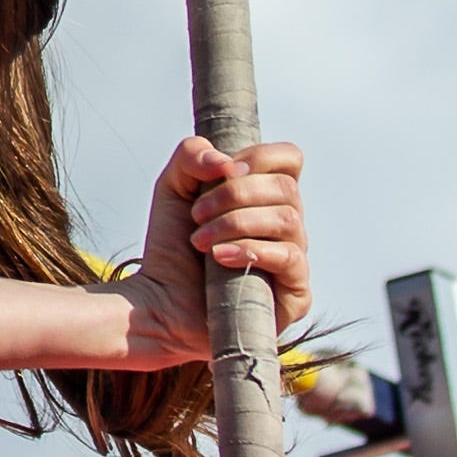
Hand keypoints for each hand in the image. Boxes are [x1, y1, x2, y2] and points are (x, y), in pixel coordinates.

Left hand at [118, 136, 312, 362]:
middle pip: (286, 187)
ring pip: (288, 219)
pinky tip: (218, 257)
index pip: (289, 159)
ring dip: (235, 223)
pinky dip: (250, 250)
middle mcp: (287, 226)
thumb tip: (227, 162)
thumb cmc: (171, 246)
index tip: (223, 172)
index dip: (259, 157)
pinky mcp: (296, 294)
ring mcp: (294, 259)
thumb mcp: (172, 188)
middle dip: (233, 194)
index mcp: (266, 197)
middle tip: (196, 214)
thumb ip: (191, 156)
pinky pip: (289, 257)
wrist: (160, 300)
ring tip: (200, 240)